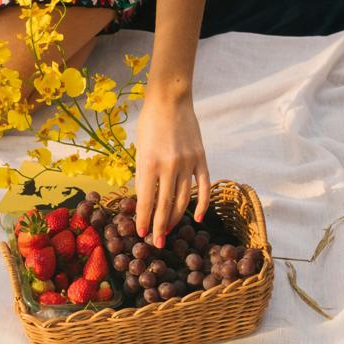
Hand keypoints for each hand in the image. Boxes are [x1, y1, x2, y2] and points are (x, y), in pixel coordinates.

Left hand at [134, 93, 209, 248]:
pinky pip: (203, 187)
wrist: (170, 100)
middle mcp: (169, 166)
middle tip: (157, 243)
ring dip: (176, 218)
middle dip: (160, 226)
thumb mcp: (140, 151)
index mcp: (149, 164)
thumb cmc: (149, 125)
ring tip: (170, 230)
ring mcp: (187, 163)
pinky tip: (196, 218)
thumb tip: (145, 202)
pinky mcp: (201, 159)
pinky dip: (201, 204)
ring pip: (183, 199)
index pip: (146, 200)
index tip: (142, 234)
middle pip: (165, 205)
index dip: (144, 219)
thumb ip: (143, 176)